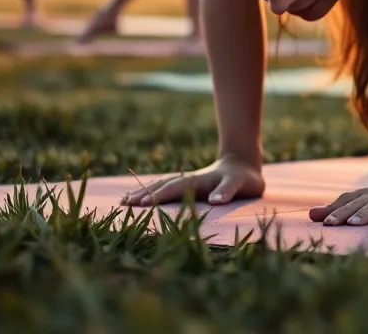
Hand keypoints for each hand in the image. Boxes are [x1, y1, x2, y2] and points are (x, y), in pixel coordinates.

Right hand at [120, 157, 264, 206]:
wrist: (244, 162)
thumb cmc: (245, 178)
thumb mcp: (240, 184)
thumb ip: (228, 190)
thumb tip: (214, 201)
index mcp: (198, 181)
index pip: (174, 189)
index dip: (158, 196)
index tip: (141, 204)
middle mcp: (189, 179)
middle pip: (162, 186)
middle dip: (143, 194)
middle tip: (123, 203)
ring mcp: (187, 181)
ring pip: (161, 184)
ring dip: (143, 191)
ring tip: (124, 199)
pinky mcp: (188, 184)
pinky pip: (165, 186)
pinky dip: (152, 190)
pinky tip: (142, 195)